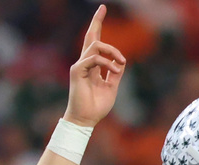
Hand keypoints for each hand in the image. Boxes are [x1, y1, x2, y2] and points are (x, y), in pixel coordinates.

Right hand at [63, 5, 126, 127]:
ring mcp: (80, 66)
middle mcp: (85, 63)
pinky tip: (116, 69)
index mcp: (93, 67)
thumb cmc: (97, 107)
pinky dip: (107, 62)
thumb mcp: (112, 87)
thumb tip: (121, 61)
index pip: (96, 43)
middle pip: (90, 37)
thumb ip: (115, 73)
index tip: (102, 11)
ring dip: (112, 51)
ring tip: (121, 62)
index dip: (98, 27)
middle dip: (97, 22)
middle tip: (103, 8)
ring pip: (95, 45)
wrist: (86, 120)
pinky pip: (94, 58)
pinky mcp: (77, 71)